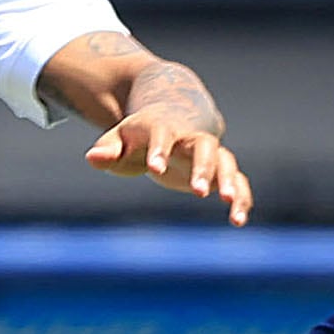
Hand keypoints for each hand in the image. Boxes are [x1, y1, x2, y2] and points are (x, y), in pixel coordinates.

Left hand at [86, 100, 250, 224]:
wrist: (175, 112)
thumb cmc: (141, 133)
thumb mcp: (121, 138)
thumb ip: (108, 149)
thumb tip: (91, 158)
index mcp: (164, 127)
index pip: (163, 135)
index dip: (160, 150)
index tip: (156, 170)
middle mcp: (191, 137)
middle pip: (205, 146)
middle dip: (204, 167)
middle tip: (198, 191)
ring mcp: (209, 152)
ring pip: (226, 162)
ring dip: (230, 182)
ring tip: (229, 206)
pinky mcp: (220, 169)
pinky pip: (238, 181)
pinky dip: (241, 198)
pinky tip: (238, 221)